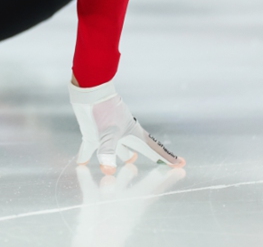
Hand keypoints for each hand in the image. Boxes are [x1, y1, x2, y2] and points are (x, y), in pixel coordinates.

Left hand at [69, 81, 183, 173]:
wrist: (89, 90)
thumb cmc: (103, 109)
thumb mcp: (107, 132)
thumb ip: (108, 153)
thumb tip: (108, 171)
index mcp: (133, 134)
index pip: (153, 149)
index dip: (167, 158)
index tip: (181, 164)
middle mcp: (122, 135)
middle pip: (134, 152)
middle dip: (140, 160)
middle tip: (147, 170)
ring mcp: (107, 134)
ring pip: (114, 151)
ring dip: (114, 161)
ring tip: (117, 170)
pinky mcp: (93, 133)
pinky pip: (90, 148)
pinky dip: (86, 156)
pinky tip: (81, 163)